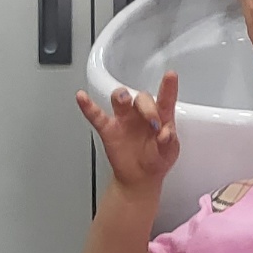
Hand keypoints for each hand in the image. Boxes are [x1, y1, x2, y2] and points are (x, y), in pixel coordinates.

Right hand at [77, 72, 179, 192]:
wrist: (140, 178)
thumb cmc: (157, 159)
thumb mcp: (169, 153)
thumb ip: (169, 142)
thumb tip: (165, 134)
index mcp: (161, 116)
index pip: (165, 98)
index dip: (168, 86)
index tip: (170, 75)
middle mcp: (141, 113)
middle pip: (142, 98)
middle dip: (147, 107)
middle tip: (153, 122)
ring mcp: (124, 119)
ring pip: (121, 98)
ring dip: (122, 97)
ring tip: (124, 101)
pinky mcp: (109, 129)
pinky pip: (96, 115)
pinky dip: (88, 106)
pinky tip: (82, 97)